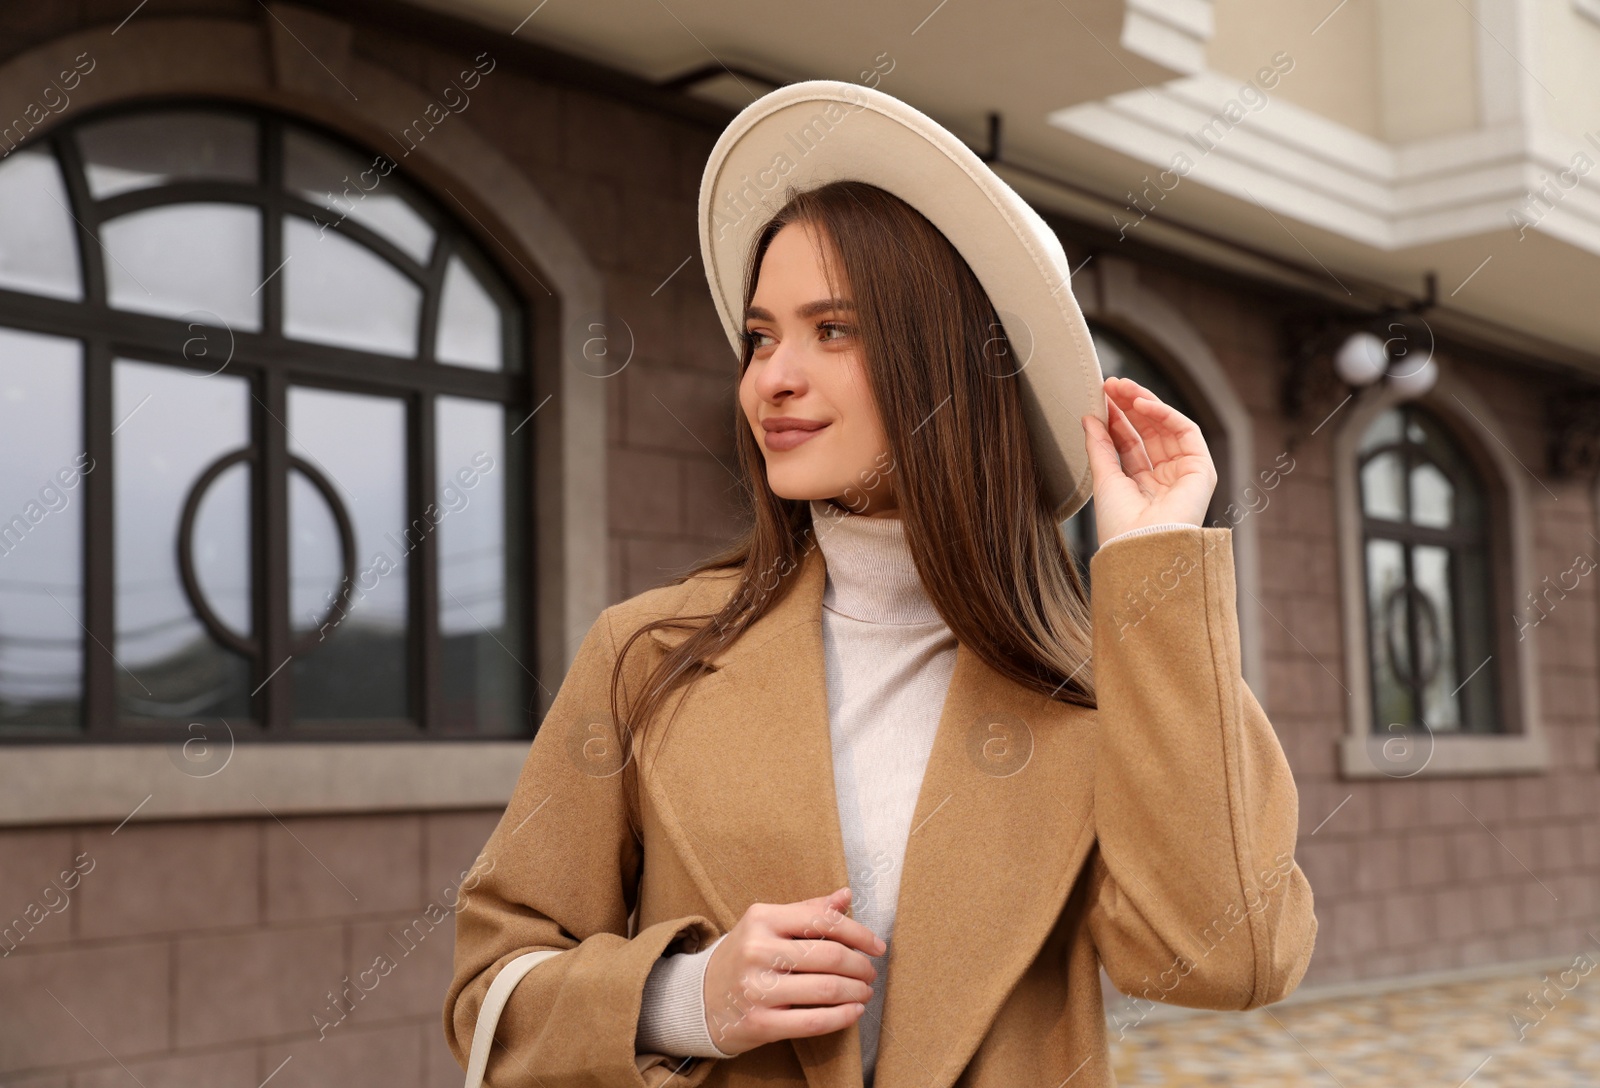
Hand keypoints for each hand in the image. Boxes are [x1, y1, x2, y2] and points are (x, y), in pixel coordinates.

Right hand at [701, 886, 881, 1055]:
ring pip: (825, 989)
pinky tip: (853, 1011)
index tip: (877, 946)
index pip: (823, 920)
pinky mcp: (759, 1023)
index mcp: (762, 918)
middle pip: (829, 956)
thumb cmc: (743, 956)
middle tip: (871, 972)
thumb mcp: (767, 924)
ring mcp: (757, 989)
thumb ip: (807, 910)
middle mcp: (757, 951)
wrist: (698, 998)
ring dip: (856, 991)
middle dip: (860, 966)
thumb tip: (846, 895)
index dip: (859, 934)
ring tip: (865, 991)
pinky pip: (813, 1021)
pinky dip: (842, 1017)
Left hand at [1081, 375, 1216, 545]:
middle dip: (1129, 406)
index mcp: (1142, 487)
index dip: (1117, 420)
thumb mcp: (1104, 478)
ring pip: (1167, 428)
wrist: (1139, 548)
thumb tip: (1089, 417)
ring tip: (1120, 387)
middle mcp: (1165, 480)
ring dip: (1144, 403)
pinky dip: (1165, 413)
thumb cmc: (1120, 525)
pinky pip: (1186, 431)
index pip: (1131, 444)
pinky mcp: (1201, 470)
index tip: (1100, 398)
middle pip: (1149, 433)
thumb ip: (1099, 445)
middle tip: (1109, 385)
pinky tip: (1141, 402)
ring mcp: (1184, 474)